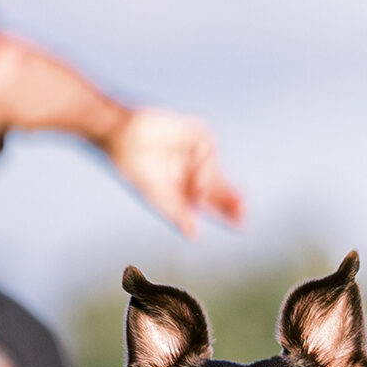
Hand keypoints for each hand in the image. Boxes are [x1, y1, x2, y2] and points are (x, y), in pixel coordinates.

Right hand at [103, 108, 244, 236]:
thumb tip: (194, 234)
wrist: (124, 137)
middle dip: (229, 197)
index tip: (241, 224)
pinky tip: (195, 165)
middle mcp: (191, 170)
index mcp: (183, 188)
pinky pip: (207, 147)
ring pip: (214, 168)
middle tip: (242, 208)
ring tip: (198, 190)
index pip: (209, 202)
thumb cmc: (137, 169)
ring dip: (207, 180)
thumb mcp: (158, 196)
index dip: (225, 212)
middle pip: (218, 185)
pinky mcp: (192, 131)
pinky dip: (204, 158)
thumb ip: (177, 213)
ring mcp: (193, 151)